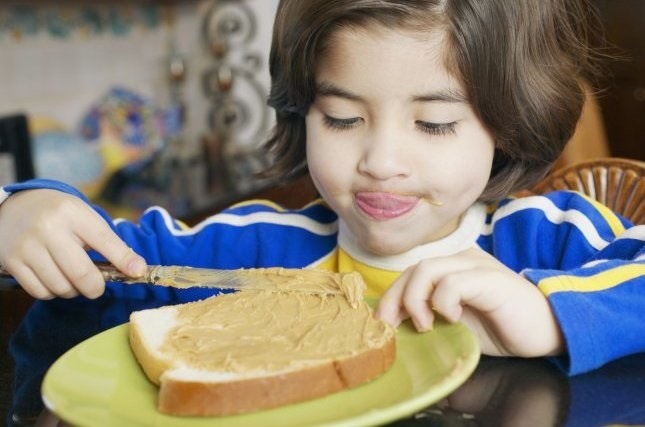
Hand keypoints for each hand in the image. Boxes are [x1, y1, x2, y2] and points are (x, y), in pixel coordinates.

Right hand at [0, 189, 146, 299]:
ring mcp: (27, 246)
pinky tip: (54, 280)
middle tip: (97, 287)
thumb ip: (106, 240)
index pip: (104, 240)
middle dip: (96, 287)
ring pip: (61, 287)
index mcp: (73, 213)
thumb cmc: (59, 214)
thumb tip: (135, 268)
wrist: (15, 207)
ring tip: (73, 279)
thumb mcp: (83, 216)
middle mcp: (49, 228)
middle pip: (82, 273)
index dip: (124, 260)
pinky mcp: (11, 261)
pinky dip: (52, 293)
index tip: (138, 272)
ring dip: (73, 291)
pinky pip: (40, 292)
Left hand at [376, 248, 563, 356]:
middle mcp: (461, 262)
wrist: (549, 328)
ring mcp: (475, 267)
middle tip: (393, 326)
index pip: (410, 274)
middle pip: (414, 269)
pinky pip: (453, 282)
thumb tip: (397, 326)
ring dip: (416, 300)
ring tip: (426, 325)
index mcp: (451, 270)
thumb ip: (432, 316)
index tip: (384, 324)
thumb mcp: (458, 322)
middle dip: (395, 299)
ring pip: (427, 269)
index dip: (391, 296)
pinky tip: (453, 318)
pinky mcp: (489, 279)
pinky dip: (444, 301)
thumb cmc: (503, 326)